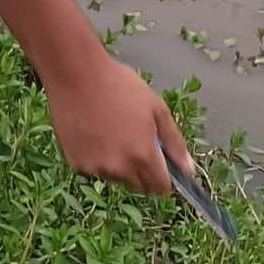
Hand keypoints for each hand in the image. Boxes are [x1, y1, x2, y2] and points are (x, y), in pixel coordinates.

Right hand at [45, 54, 193, 195]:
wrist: (75, 74)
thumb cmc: (119, 86)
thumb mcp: (157, 109)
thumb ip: (175, 143)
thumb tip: (188, 169)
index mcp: (143, 156)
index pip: (160, 188)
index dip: (164, 178)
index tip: (159, 164)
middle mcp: (119, 168)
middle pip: (138, 186)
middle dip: (141, 171)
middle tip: (133, 142)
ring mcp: (94, 167)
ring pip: (114, 177)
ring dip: (117, 165)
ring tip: (110, 134)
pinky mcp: (75, 162)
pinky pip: (93, 169)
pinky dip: (96, 158)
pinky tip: (92, 134)